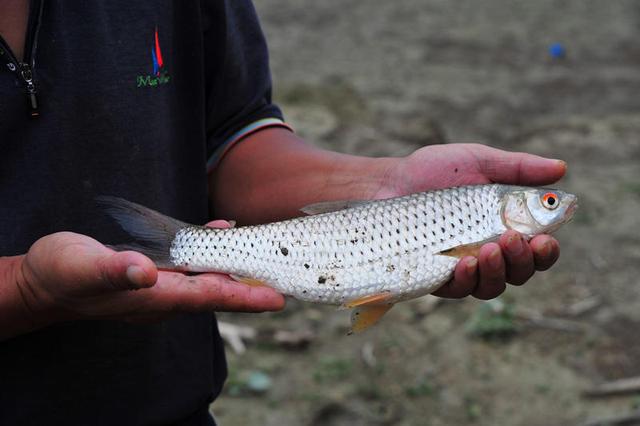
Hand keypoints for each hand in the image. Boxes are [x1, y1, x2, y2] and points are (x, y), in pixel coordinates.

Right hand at [14, 225, 284, 325]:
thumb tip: (147, 272)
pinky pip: (192, 264)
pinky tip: (223, 231)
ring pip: (209, 277)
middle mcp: (165, 294)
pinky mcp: (155, 273)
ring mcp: (161, 286)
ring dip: (237, 268)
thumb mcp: (82, 268)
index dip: (243, 297)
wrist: (44, 281)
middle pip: (218, 290)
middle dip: (253, 286)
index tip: (277, 299)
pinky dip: (210, 249)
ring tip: (269, 255)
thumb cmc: (60, 274)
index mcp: (155, 296)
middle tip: (289, 276)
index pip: (208, 297)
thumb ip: (115, 271)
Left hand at [376, 143, 565, 299]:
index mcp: (505, 227)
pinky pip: (457, 289)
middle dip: (524, 261)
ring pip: (492, 287)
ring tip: (490, 248)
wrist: (390, 181)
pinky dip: (466, 279)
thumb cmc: (434, 170)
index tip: (546, 238)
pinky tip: (465, 261)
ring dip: (498, 271)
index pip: (537, 250)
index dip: (547, 251)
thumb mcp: (478, 161)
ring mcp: (461, 266)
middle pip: (520, 273)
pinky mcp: (435, 276)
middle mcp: (488, 251)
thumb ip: (517, 168)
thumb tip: (562, 169)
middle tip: (512, 238)